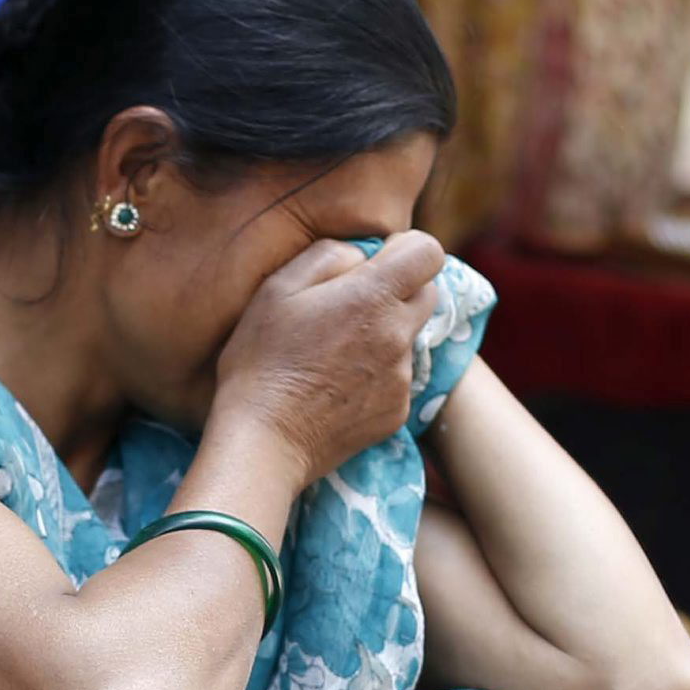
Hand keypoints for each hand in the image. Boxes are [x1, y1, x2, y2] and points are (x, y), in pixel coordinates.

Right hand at [213, 234, 447, 485]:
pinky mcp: (398, 411)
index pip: (428, 253)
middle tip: (353, 305)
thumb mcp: (277, 288)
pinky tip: (337, 385)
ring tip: (334, 354)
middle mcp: (397, 335)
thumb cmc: (260, 360)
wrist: (263, 440)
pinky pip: (399, 378)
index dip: (405, 249)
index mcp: (372, 297)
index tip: (377, 260)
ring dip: (384, 335)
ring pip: (409, 338)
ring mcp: (402, 377)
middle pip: (428, 293)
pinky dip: (377, 374)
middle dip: (399, 289)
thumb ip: (329, 255)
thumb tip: (362, 255)